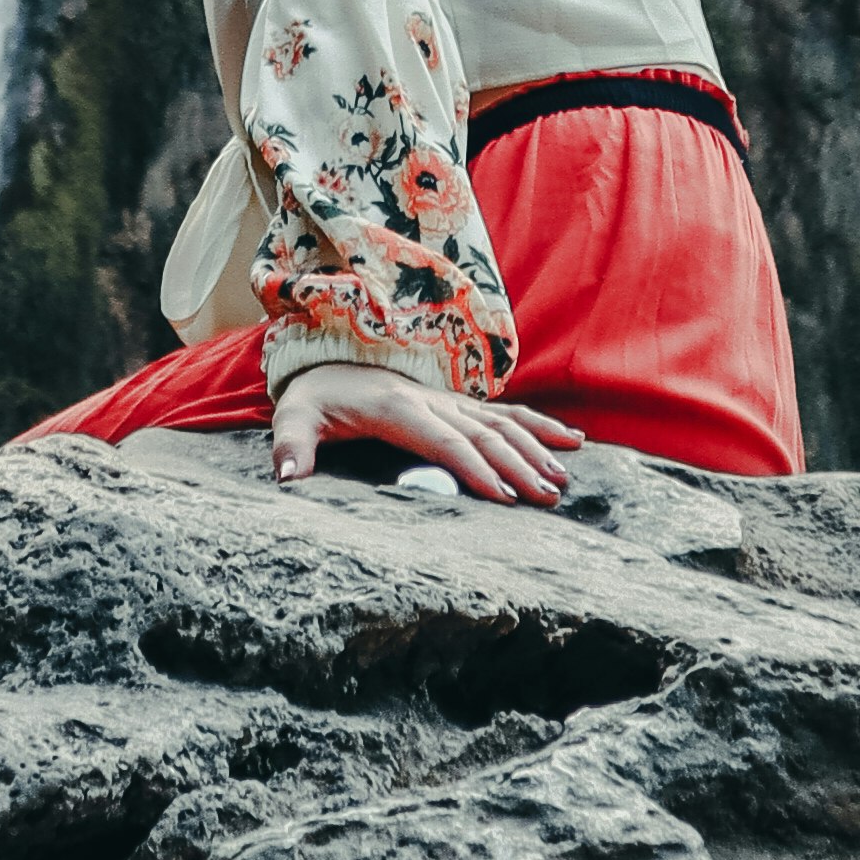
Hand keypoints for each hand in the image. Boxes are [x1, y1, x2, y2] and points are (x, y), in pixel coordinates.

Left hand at [266, 364, 584, 506]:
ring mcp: (447, 400)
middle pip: (481, 433)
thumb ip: (290, 446)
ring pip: (501, 422)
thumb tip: (287, 478)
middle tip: (547, 497)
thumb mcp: (292, 417)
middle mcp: (428, 400)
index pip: (441, 440)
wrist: (325, 361)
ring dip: (536, 448)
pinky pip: (506, 414)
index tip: (503, 496)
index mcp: (394, 407)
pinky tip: (572, 442)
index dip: (472, 467)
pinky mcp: (456, 404)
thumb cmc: (311, 398)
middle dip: (517, 464)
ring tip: (563, 478)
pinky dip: (540, 426)